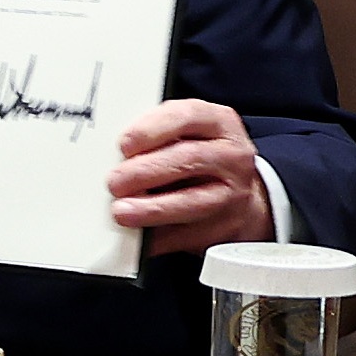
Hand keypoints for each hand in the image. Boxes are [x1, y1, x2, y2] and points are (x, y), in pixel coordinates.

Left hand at [106, 101, 271, 258]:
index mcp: (219, 123)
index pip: (187, 117)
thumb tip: (116, 153)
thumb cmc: (203, 158)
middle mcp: (230, 156)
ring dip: (151, 208)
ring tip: (122, 211)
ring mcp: (231, 194)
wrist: (239, 195)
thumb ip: (158, 135)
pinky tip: (138, 237)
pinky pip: (187, 236)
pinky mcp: (224, 228)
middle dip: (145, 171)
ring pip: (191, 202)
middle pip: (188, 159)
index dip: (152, 129)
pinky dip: (158, 239)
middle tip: (115, 182)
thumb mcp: (190, 133)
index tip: (124, 144)